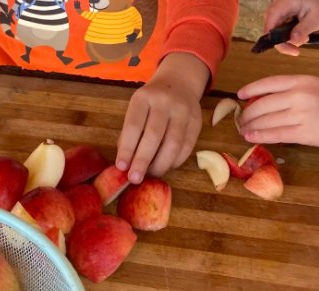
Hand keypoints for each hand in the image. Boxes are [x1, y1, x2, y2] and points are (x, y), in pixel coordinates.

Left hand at [116, 52, 207, 183]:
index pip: (133, 126)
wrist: (179, 83)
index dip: (127, 149)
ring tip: (151, 175)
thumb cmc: (151, 101)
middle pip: (154, 136)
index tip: (121, 167)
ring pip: (173, 144)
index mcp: (144, 98)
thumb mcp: (137, 108)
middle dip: (143, 161)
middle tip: (135, 178)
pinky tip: (166, 167)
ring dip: (161, 164)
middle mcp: (164, 102)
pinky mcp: (196, 122)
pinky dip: (176, 161)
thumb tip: (126, 163)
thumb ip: (130, 132)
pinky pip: (187, 147)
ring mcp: (183, 111)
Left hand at [236, 75, 318, 146]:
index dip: (252, 89)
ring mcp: (299, 115)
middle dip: (248, 113)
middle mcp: (298, 96)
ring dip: (251, 127)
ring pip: (266, 121)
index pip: (269, 83)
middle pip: (263, 104)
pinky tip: (251, 137)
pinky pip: (275, 135)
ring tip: (243, 130)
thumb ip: (291, 90)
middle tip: (242, 119)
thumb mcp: (313, 85)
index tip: (240, 95)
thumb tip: (262, 100)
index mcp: (300, 81)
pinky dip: (260, 136)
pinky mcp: (302, 133)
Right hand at [264, 0, 318, 55]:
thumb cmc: (317, 4)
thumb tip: (293, 40)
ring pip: (276, 34)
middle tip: (304, 41)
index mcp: (280, 6)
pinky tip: (300, 32)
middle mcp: (274, 10)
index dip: (279, 43)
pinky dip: (290, 35)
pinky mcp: (278, 18)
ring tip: (305, 35)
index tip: (293, 50)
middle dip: (288, 42)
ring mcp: (275, 14)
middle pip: (272, 33)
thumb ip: (304, 29)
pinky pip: (279, 31)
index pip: (271, 29)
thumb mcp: (315, 18)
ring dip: (290, 39)